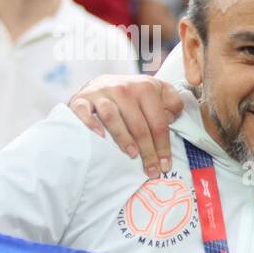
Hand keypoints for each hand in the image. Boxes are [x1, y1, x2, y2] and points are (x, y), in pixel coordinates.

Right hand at [69, 75, 183, 179]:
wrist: (104, 82)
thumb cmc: (136, 94)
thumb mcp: (160, 92)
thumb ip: (172, 103)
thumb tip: (170, 119)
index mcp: (146, 87)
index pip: (158, 123)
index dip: (163, 146)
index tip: (165, 166)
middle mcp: (124, 88)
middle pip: (138, 125)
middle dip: (147, 151)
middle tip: (151, 170)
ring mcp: (101, 92)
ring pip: (112, 117)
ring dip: (123, 138)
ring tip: (132, 155)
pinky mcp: (81, 98)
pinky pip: (83, 110)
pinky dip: (90, 123)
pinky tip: (100, 136)